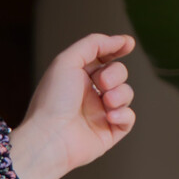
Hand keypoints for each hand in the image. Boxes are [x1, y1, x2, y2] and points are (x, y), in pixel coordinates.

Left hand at [7, 34, 135, 178]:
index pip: (102, 58)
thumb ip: (92, 44)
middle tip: (102, 82)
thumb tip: (119, 40)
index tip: (127, 45)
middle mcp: (89, 94)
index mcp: (77, 78)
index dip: (116, 49)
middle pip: (118, 73)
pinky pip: (128, 118)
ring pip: (126, 94)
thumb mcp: (67, 61)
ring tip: (106, 100)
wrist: (49, 138)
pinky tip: (109, 116)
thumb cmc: (52, 101)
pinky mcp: (108, 132)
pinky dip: (123, 114)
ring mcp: (99, 113)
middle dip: (115, 74)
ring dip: (121, 93)